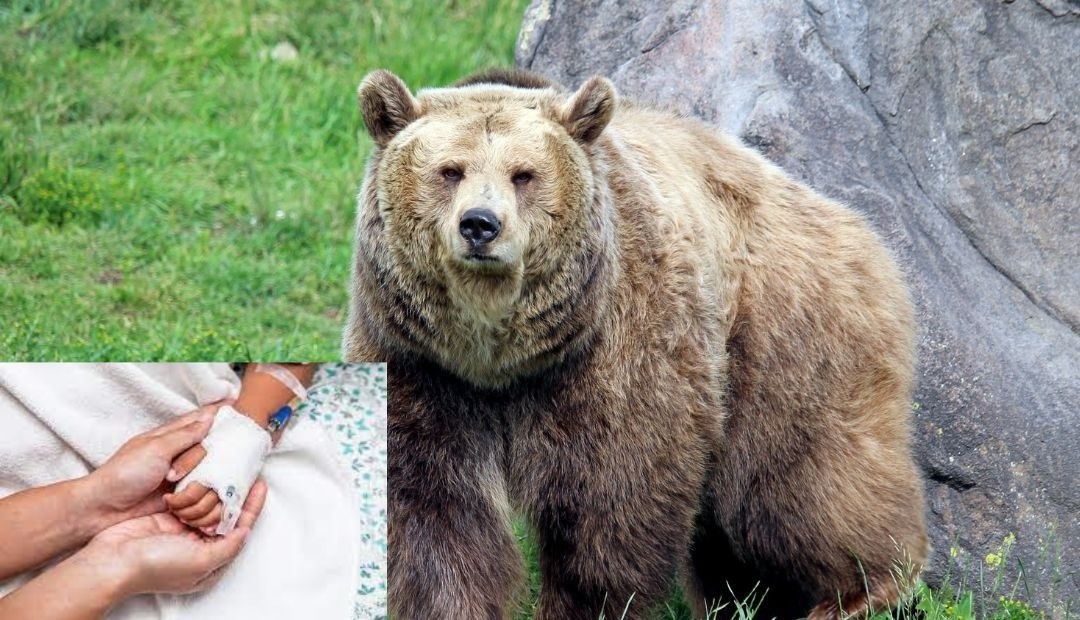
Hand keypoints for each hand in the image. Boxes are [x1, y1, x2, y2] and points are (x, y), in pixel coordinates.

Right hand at [84, 479, 266, 597]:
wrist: (112, 561)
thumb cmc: (155, 566)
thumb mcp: (200, 561)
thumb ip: (228, 547)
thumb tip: (246, 531)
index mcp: (211, 561)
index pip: (240, 528)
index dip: (252, 507)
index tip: (260, 484)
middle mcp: (199, 546)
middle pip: (225, 515)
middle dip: (235, 496)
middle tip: (244, 471)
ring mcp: (182, 531)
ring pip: (208, 505)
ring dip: (216, 490)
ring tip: (227, 469)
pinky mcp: (166, 518)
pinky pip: (189, 499)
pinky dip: (196, 488)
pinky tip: (205, 473)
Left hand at [85, 407, 217, 526]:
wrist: (106, 509)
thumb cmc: (124, 474)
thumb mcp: (155, 448)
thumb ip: (186, 434)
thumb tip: (210, 417)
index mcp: (170, 436)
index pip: (200, 420)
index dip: (217, 415)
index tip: (235, 408)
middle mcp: (179, 454)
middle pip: (209, 450)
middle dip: (195, 461)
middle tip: (173, 473)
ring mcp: (183, 476)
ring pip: (209, 473)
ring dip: (194, 483)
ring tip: (170, 490)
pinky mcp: (184, 496)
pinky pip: (205, 494)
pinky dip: (198, 498)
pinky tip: (184, 502)